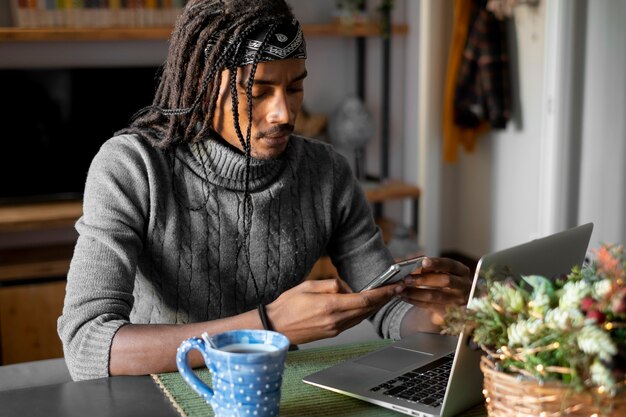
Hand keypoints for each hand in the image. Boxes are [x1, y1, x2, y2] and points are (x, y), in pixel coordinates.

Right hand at [266, 278, 403, 343]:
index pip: (364, 299)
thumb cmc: (287, 305)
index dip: (383, 293)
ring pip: (362, 317)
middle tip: (396, 288)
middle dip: (384, 299)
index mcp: (330, 305)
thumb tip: (345, 287)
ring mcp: (334, 329)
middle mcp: (335, 320)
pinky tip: (365, 306)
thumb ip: (330, 285)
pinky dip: (362, 313)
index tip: (395, 286)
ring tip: (385, 296)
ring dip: (375, 306)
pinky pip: (352, 322)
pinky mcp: (331, 333)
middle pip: (367, 309)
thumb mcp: (308, 285)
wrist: (275, 326)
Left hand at [399, 257, 470, 326]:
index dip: (437, 263)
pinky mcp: (450, 312)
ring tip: (400, 289)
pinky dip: (414, 301)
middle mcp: (464, 286)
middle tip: (406, 278)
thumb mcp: (442, 272)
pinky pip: (429, 306)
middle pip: (445, 281)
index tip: (423, 262)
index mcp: (462, 272)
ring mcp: (458, 300)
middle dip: (424, 279)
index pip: (451, 265)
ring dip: (414, 292)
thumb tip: (415, 267)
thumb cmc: (444, 282)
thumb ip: (431, 269)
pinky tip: (404, 296)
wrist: (454, 302)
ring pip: (435, 296)